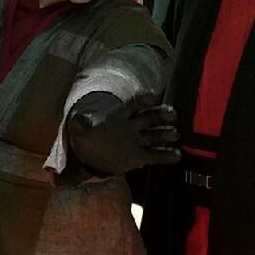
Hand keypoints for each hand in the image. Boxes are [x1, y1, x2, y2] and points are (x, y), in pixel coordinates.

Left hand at [66, 93, 180, 174]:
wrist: (91, 152)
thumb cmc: (88, 135)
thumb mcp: (80, 127)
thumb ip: (81, 122)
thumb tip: (78, 118)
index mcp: (120, 115)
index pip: (133, 105)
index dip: (142, 100)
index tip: (152, 97)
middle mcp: (133, 126)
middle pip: (149, 118)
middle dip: (161, 115)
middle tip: (172, 113)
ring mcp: (138, 140)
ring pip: (155, 135)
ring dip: (165, 134)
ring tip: (175, 134)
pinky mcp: (140, 157)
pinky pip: (155, 155)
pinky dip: (165, 155)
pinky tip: (176, 155)